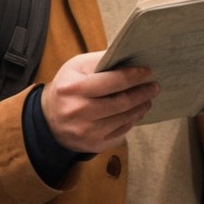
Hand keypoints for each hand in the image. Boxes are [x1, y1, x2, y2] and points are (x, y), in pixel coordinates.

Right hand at [40, 52, 159, 153]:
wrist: (48, 119)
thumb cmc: (66, 87)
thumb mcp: (76, 66)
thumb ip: (101, 60)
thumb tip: (128, 57)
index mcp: (74, 88)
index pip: (112, 82)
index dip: (133, 76)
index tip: (148, 72)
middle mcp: (79, 112)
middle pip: (121, 103)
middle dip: (142, 93)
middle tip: (154, 86)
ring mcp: (86, 132)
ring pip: (123, 119)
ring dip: (140, 108)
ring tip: (148, 99)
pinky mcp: (93, 146)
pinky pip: (120, 133)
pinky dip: (132, 121)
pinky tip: (136, 112)